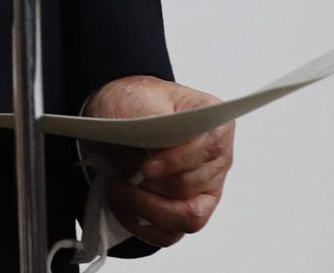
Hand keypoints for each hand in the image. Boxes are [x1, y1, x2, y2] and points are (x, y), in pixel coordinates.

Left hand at [82, 76, 233, 247]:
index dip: (178, 160)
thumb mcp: (136, 101)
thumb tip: (143, 162)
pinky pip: (170, 234)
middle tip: (120, 175)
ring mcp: (205, 190)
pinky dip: (141, 224)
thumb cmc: (134, 104)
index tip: (146, 167)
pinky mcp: (186, 211)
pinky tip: (121, 205)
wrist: (118, 116)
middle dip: (151, 185)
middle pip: (192, 186)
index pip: (211, 147)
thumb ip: (147, 126)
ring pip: (187, 217)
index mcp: (214, 125)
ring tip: (117, 189)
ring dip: (145, 207)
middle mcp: (216, 162)